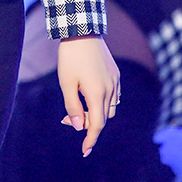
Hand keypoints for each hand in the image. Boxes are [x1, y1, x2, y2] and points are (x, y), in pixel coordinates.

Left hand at [57, 35, 119, 157]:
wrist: (82, 30)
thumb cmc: (70, 56)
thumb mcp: (66, 82)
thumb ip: (72, 106)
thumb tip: (77, 127)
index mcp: (97, 94)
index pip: (97, 125)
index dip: (90, 139)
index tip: (84, 151)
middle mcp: (110, 89)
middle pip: (103, 117)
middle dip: (88, 123)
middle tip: (68, 119)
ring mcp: (115, 81)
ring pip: (110, 108)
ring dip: (97, 113)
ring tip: (79, 108)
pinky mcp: (115, 73)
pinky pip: (114, 96)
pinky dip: (104, 102)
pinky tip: (90, 96)